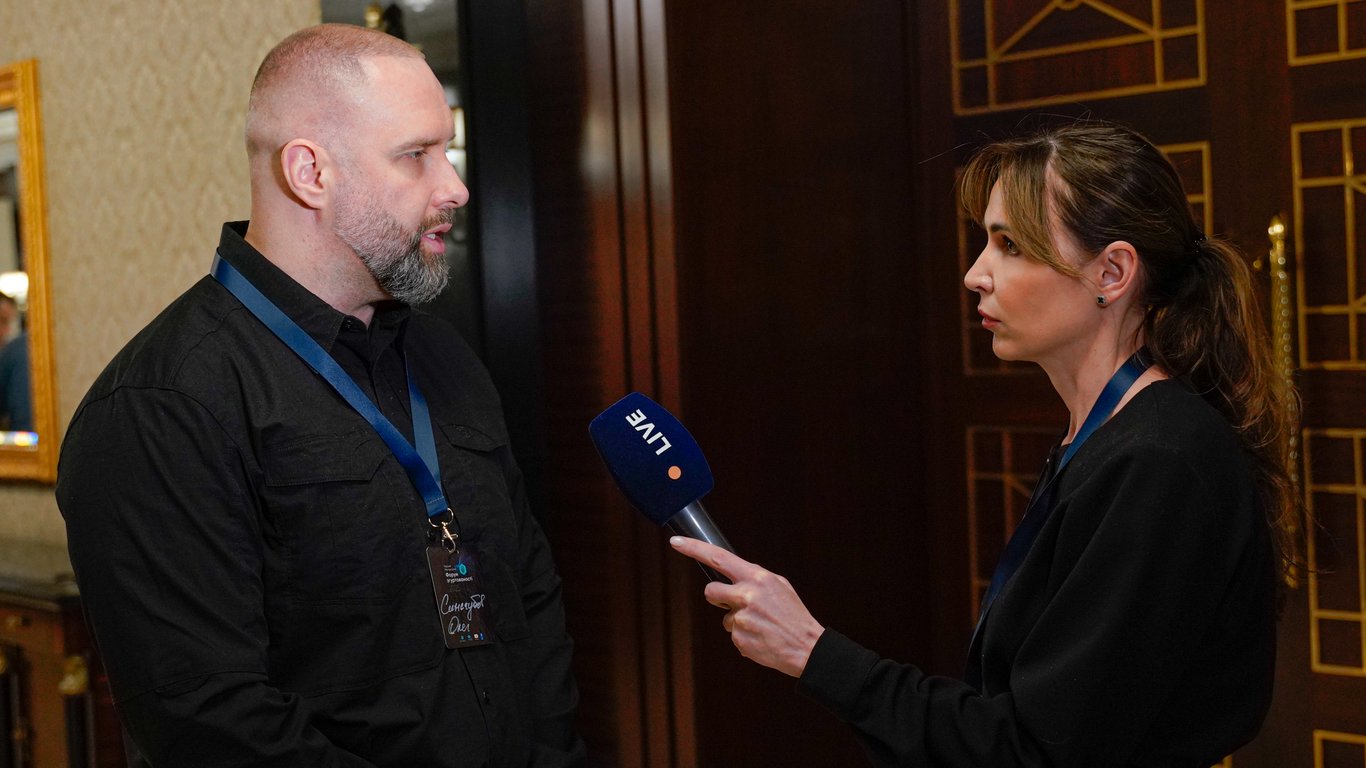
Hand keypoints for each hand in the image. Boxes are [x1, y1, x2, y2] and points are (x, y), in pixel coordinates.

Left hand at [669, 536, 824, 677]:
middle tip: (733, 603)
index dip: (694, 548)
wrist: (807, 647)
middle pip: (711, 590)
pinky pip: (732, 634)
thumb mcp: (779, 586)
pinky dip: (744, 636)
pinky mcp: (739, 639)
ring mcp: (741, 618)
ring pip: (724, 617)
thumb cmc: (793, 615)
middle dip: (717, 597)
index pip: (718, 558)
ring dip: (736, 620)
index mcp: (757, 578)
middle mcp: (747, 595)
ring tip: (760, 625)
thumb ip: (753, 578)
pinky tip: (761, 638)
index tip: (675, 542)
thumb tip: (732, 574)